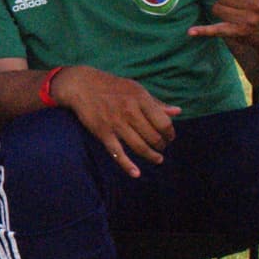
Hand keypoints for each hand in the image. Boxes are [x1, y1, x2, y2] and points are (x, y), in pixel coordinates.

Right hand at [53, 66, 180, 177]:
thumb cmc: (111, 86)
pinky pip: (117, 152)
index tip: (169, 137)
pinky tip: (136, 173)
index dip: (170, 133)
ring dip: (151, 156)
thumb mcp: (136, 89)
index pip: (164, 123)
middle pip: (153, 137)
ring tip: (157, 158)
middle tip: (161, 147)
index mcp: (140, 99)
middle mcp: (129, 111)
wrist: (81, 85)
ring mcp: (115, 123)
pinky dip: (127, 165)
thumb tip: (178, 112)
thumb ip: (156, 103)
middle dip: (161, 145)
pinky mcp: (103, 132)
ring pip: (140, 147)